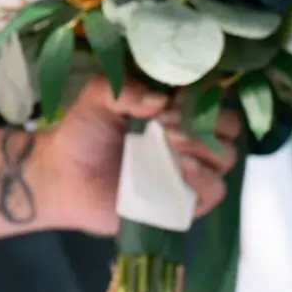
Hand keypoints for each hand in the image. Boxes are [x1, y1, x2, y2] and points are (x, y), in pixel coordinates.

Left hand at [39, 77, 243, 233]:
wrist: (62, 178)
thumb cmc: (82, 132)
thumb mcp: (99, 97)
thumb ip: (126, 88)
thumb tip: (161, 99)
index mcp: (176, 110)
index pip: (214, 96)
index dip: (204, 94)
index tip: (179, 95)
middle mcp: (190, 139)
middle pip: (230, 126)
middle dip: (208, 121)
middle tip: (169, 124)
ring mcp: (190, 172)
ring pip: (227, 157)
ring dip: (206, 147)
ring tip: (170, 144)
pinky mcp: (185, 203)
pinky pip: (215, 192)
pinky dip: (205, 178)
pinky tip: (182, 168)